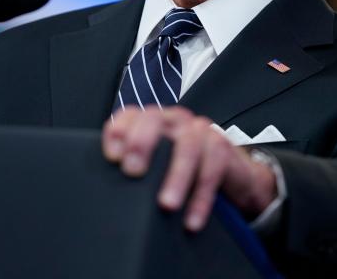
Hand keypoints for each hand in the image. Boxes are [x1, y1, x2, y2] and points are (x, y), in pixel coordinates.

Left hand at [102, 106, 276, 230]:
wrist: (230, 176)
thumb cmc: (185, 171)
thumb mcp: (157, 167)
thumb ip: (136, 168)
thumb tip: (106, 193)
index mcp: (153, 122)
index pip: (130, 116)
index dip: (118, 131)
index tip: (112, 157)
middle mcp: (174, 121)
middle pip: (154, 120)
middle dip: (142, 143)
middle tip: (133, 171)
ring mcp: (200, 130)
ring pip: (187, 146)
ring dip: (176, 177)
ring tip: (166, 205)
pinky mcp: (222, 147)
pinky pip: (212, 168)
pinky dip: (201, 198)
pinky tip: (191, 219)